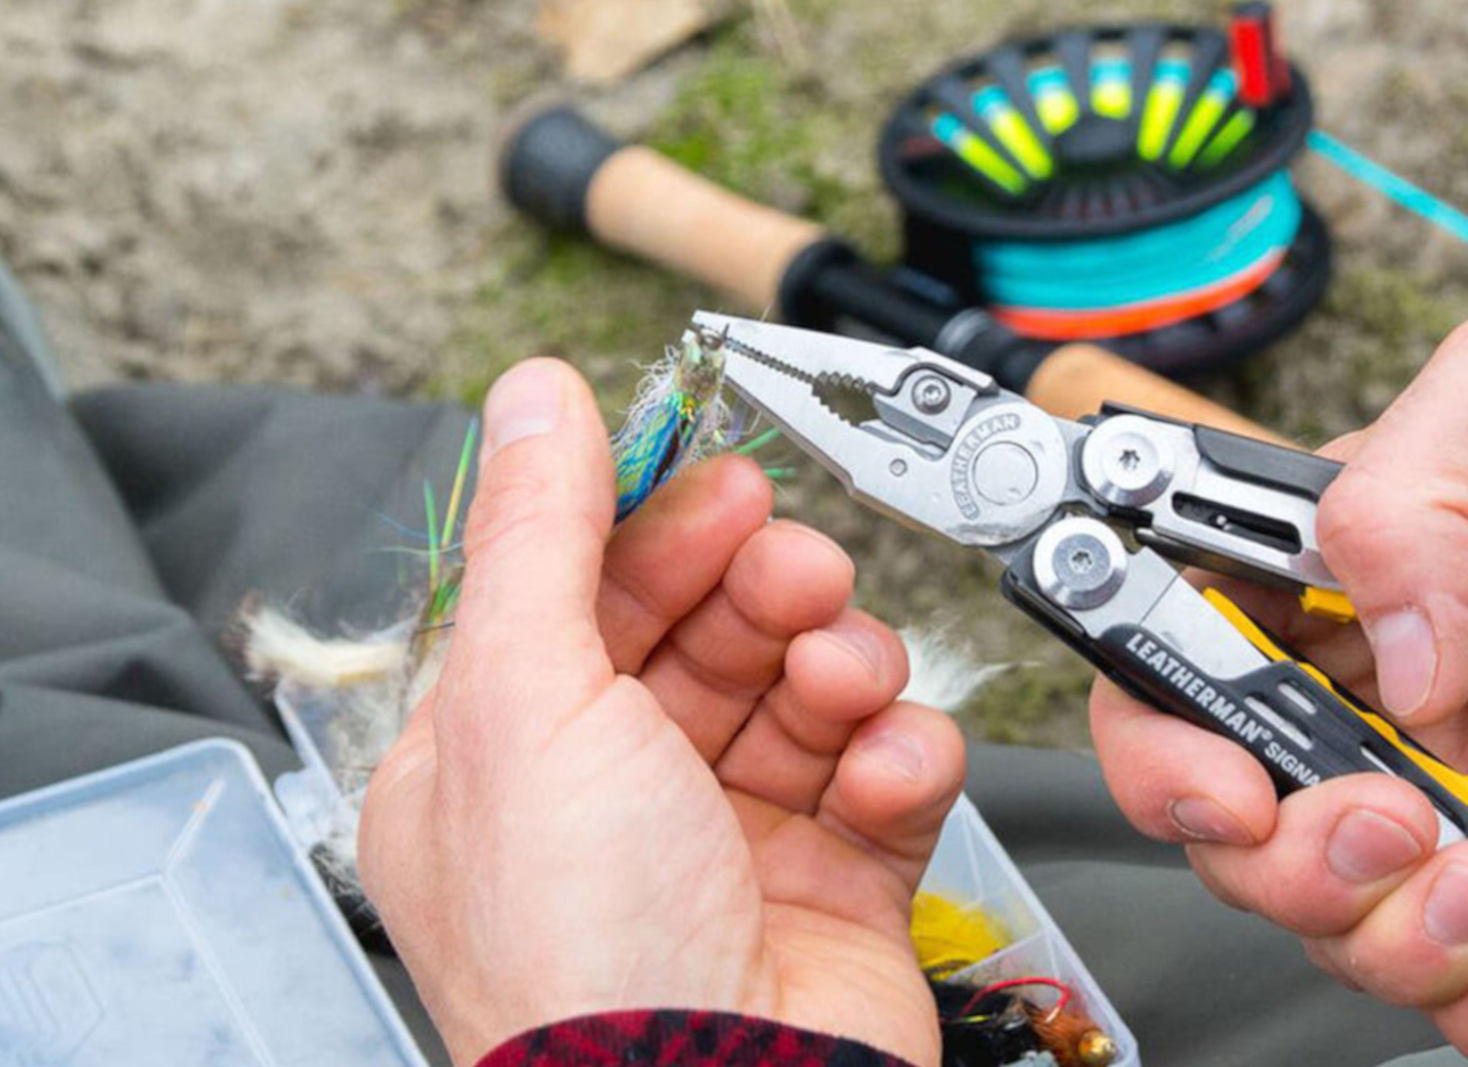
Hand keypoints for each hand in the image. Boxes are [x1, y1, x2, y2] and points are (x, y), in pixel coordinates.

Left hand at [359, 360, 964, 1066]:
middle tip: (792, 563)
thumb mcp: (525, 699)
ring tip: (837, 672)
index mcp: (506, 759)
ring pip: (803, 691)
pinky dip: (898, 757)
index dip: (652, 529)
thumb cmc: (582, 945)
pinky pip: (885, 774)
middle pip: (705, 634)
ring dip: (837, 662)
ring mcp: (728, 840)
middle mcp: (614, 798)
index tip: (714, 479)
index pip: (583, 600)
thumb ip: (539, 531)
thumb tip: (534, 397)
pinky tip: (878, 769)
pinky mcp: (835, 881)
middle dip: (758, 585)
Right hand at [1091, 309, 1467, 1063]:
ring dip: (1384, 934)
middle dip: (1280, 858)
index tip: (1228, 790)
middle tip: (1388, 821)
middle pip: (1222, 821)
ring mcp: (1435, 792)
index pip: (1164, 665)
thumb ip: (1409, 488)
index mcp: (1313, 581)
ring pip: (1321, 917)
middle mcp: (1353, 696)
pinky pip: (1447, 979)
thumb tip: (1387, 645)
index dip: (1158, 744)